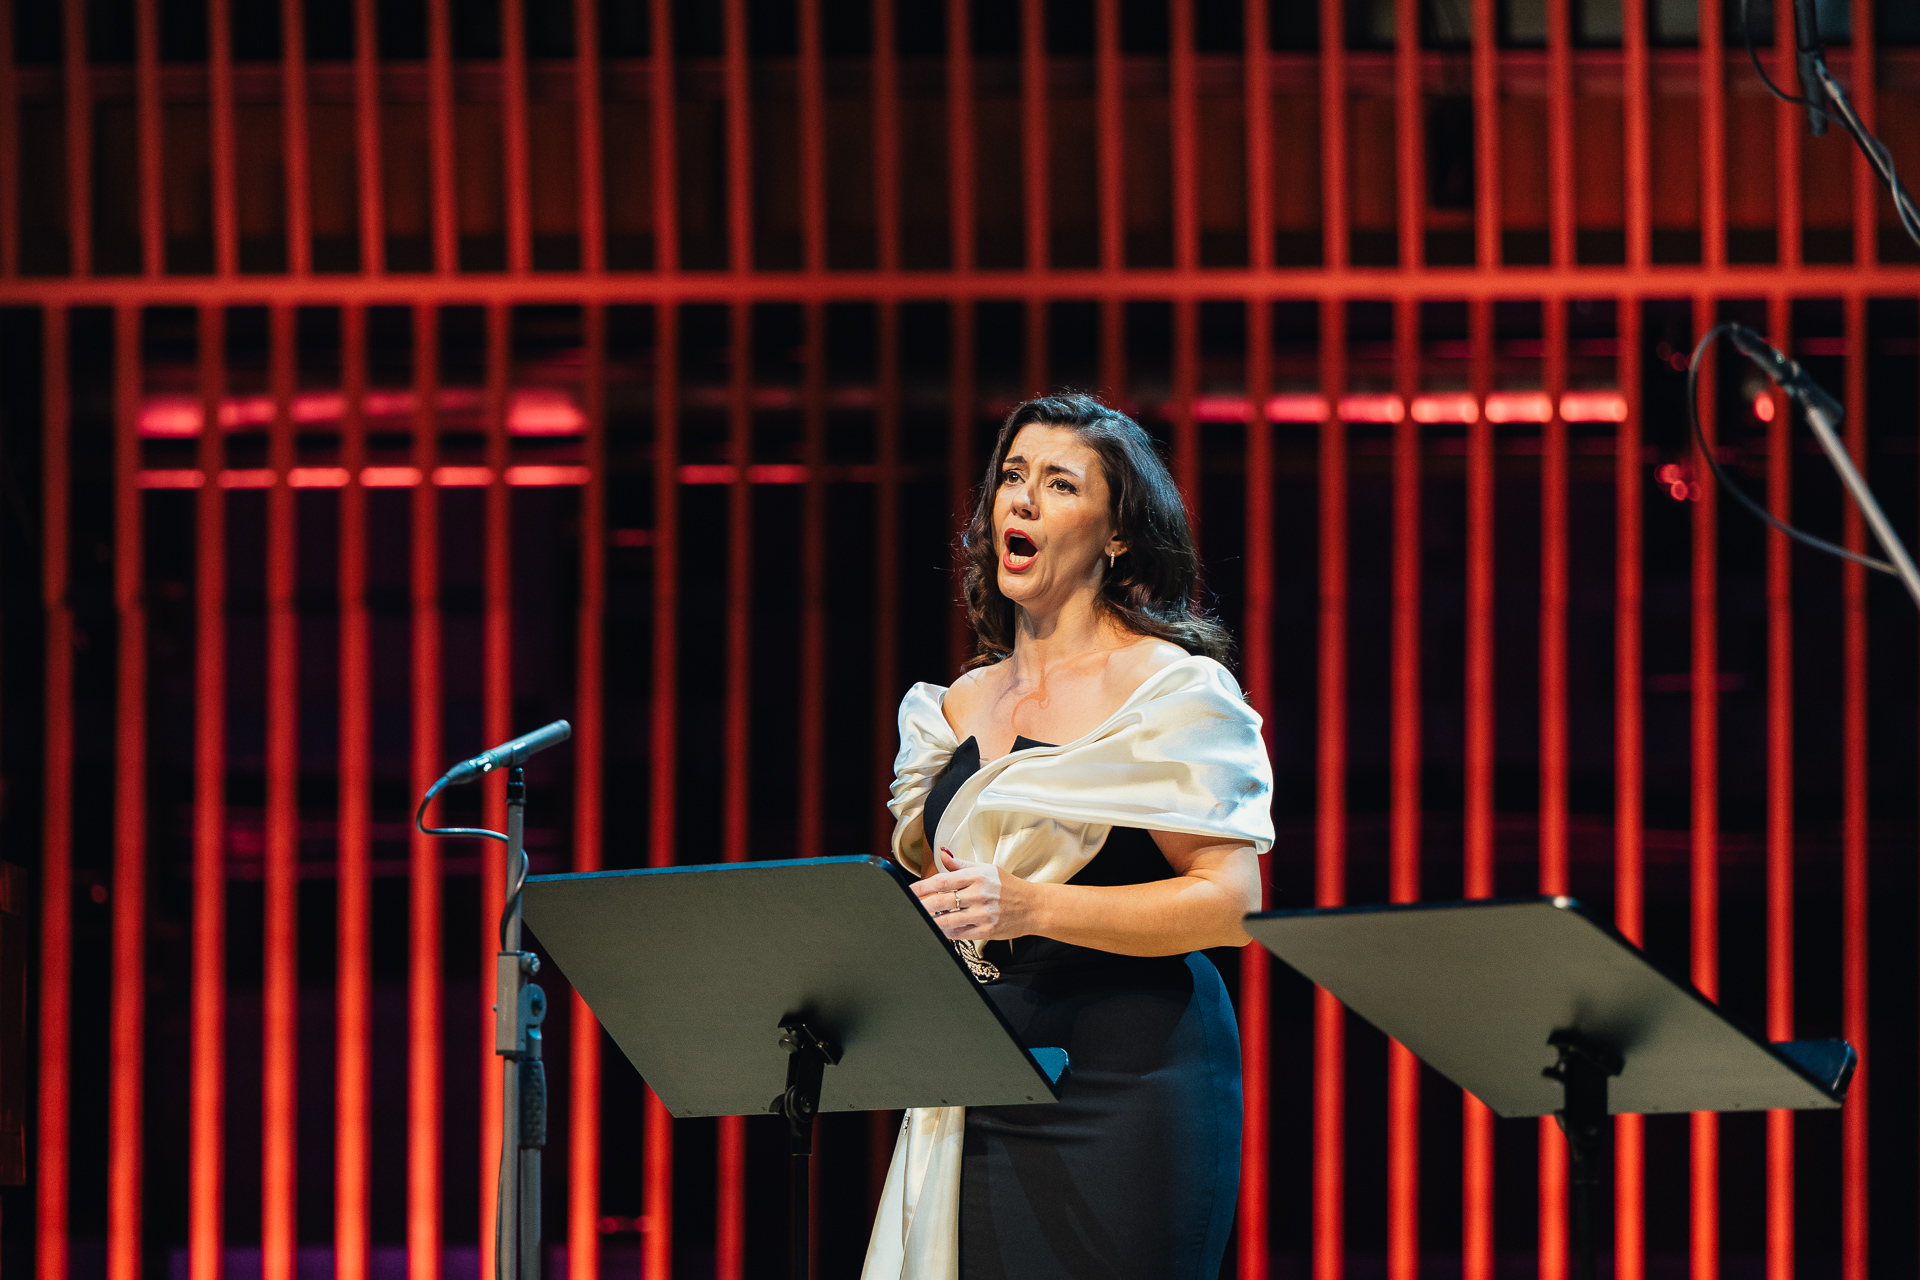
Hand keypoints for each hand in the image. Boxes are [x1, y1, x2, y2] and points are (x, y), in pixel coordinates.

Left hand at [911, 847, 1035, 941]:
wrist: (1034, 906)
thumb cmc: (1008, 887)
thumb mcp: (987, 869)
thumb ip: (961, 865)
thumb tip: (942, 854)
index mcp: (977, 875)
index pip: (942, 880)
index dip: (922, 886)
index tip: (908, 891)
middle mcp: (980, 893)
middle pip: (941, 900)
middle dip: (921, 905)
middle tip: (907, 908)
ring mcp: (983, 913)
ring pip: (947, 919)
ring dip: (931, 921)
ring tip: (920, 920)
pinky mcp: (986, 930)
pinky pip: (959, 933)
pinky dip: (946, 932)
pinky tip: (939, 929)